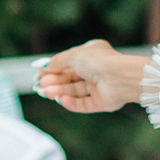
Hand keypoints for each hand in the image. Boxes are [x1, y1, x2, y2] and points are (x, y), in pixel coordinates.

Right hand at [34, 40, 150, 113]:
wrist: (120, 77)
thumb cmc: (99, 61)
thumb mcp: (73, 55)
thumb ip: (57, 62)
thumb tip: (44, 67)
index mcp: (91, 55)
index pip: (68, 63)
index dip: (53, 69)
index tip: (39, 75)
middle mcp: (96, 70)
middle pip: (70, 78)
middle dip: (55, 82)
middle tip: (40, 87)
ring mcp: (99, 87)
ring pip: (75, 91)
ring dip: (60, 92)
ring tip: (47, 93)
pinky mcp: (102, 102)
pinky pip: (84, 104)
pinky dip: (72, 103)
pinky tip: (62, 100)